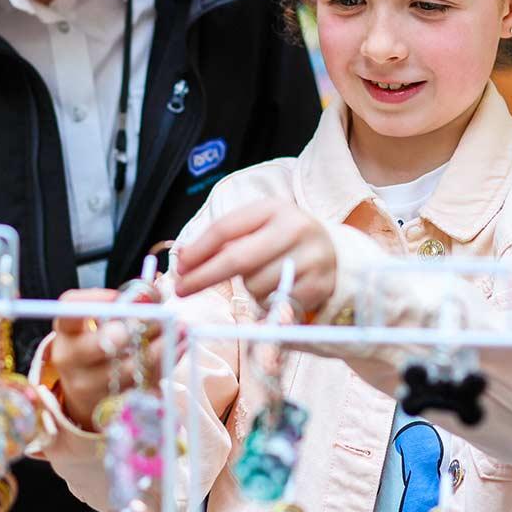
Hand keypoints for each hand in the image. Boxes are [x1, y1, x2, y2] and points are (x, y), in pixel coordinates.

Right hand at [49, 289, 170, 430]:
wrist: (88, 391)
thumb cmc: (100, 344)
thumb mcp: (103, 322)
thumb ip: (127, 304)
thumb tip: (156, 290)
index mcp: (66, 332)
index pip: (69, 311)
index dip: (93, 300)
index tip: (119, 295)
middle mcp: (71, 360)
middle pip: (99, 345)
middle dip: (132, 330)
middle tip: (157, 317)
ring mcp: (89, 387)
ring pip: (129, 369)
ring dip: (160, 347)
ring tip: (180, 328)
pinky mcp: (112, 406)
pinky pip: (144, 386)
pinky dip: (165, 365)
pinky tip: (178, 348)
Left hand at [174, 198, 336, 313]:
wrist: (332, 251)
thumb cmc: (281, 240)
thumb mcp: (258, 228)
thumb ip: (226, 240)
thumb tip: (186, 261)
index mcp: (273, 207)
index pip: (226, 229)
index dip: (198, 250)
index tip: (179, 266)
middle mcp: (295, 228)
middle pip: (238, 259)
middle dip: (205, 277)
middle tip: (181, 289)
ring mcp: (309, 258)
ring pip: (256, 285)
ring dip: (248, 288)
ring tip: (263, 276)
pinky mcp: (318, 286)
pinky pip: (275, 304)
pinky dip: (266, 302)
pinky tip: (276, 289)